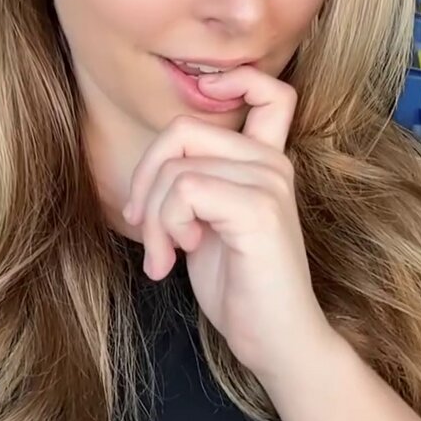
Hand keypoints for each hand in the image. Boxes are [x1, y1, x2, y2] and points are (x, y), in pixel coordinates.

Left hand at [122, 66, 332, 385]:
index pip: (270, 91)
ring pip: (176, 168)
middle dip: (146, 180)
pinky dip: (166, 226)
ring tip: (163, 256)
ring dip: (153, 218)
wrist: (275, 341)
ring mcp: (270, 183)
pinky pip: (185, 191)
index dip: (235, 79)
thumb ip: (196, 182)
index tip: (201, 116)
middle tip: (144, 227)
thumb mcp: (209, 222)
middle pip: (182, 130)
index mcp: (265, 161)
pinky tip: (178, 257)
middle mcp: (273, 163)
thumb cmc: (238, 285)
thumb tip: (157, 166)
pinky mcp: (259, 209)